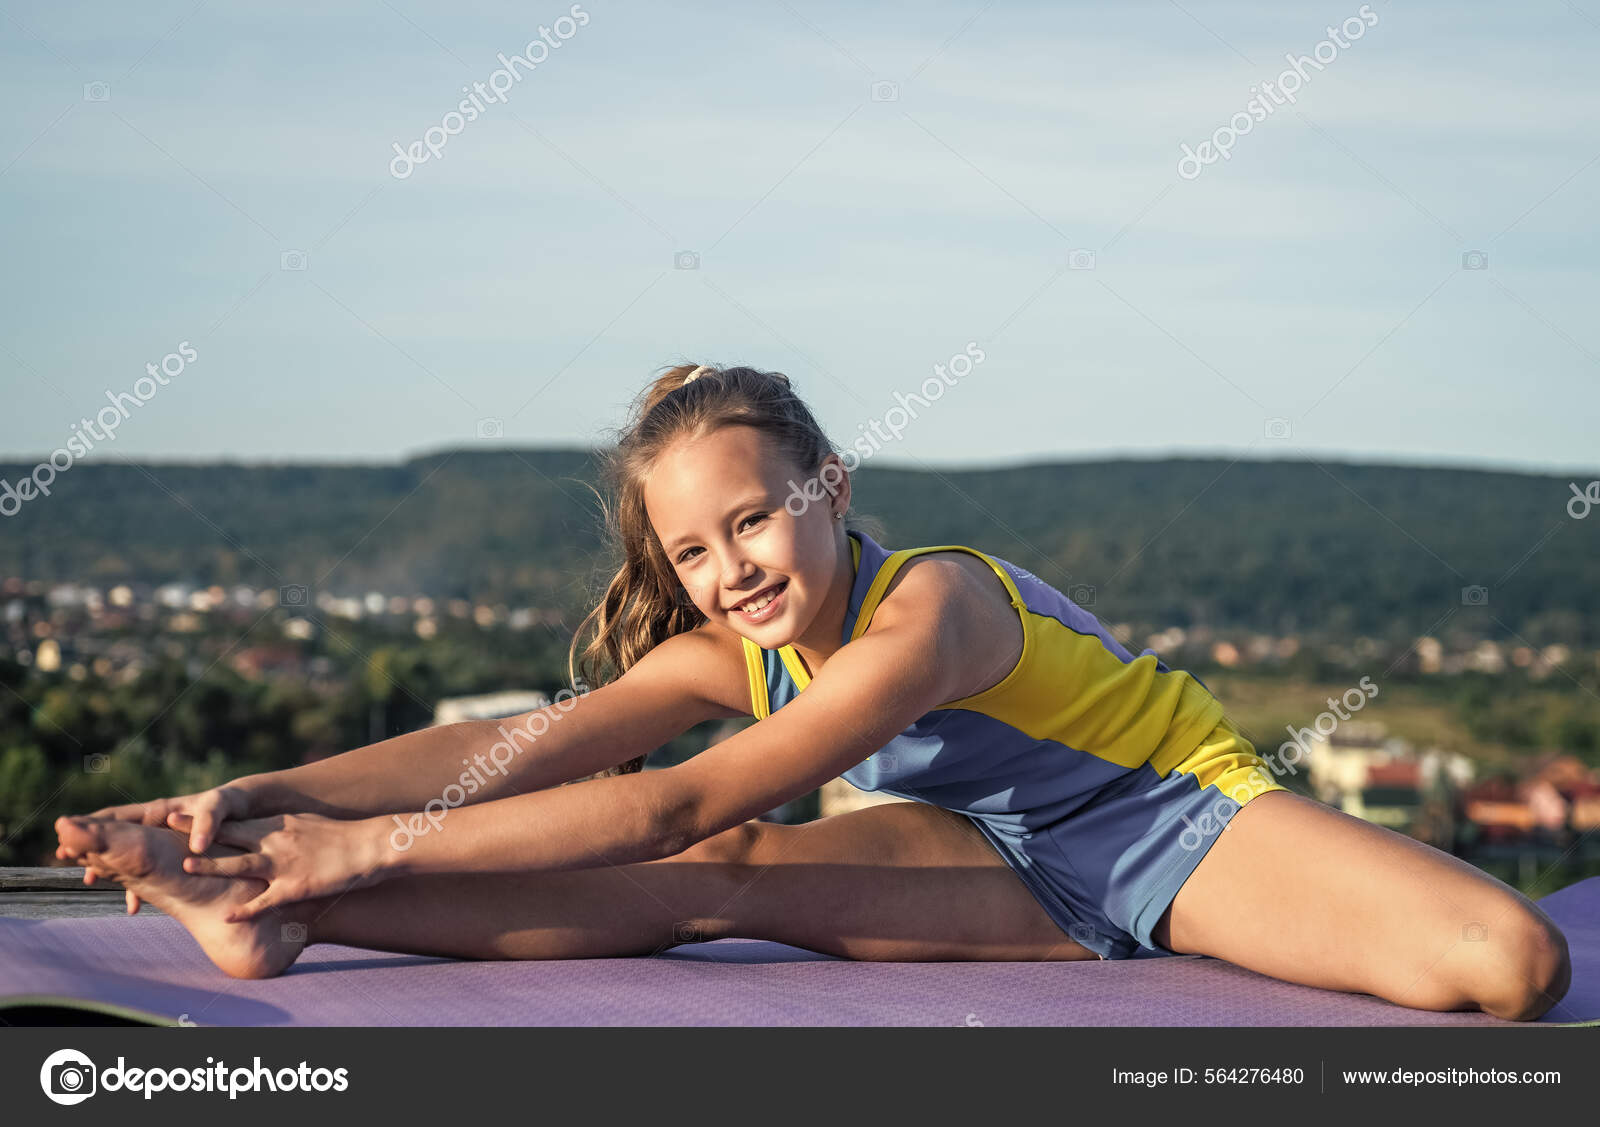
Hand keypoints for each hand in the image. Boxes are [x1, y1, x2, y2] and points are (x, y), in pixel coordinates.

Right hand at [55, 784, 254, 913]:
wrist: (246, 810)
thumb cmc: (230, 803)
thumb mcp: (219, 806)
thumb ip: (205, 823)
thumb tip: (196, 848)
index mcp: (159, 810)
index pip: (118, 815)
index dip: (92, 825)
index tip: (69, 836)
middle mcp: (154, 824)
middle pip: (116, 837)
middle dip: (93, 851)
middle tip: (73, 863)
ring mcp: (162, 840)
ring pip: (129, 857)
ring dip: (111, 870)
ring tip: (93, 882)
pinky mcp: (173, 853)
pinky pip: (149, 870)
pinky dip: (138, 884)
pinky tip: (134, 905)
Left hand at [172, 812, 390, 921]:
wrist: (372, 845)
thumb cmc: (343, 837)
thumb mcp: (308, 825)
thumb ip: (283, 829)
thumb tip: (263, 831)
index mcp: (278, 825)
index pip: (233, 821)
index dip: (203, 819)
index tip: (175, 815)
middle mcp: (276, 840)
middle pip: (229, 835)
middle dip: (197, 832)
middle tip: (166, 825)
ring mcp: (285, 864)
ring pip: (240, 865)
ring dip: (212, 867)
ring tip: (185, 867)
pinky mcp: (297, 886)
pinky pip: (266, 901)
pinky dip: (245, 909)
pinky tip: (228, 916)